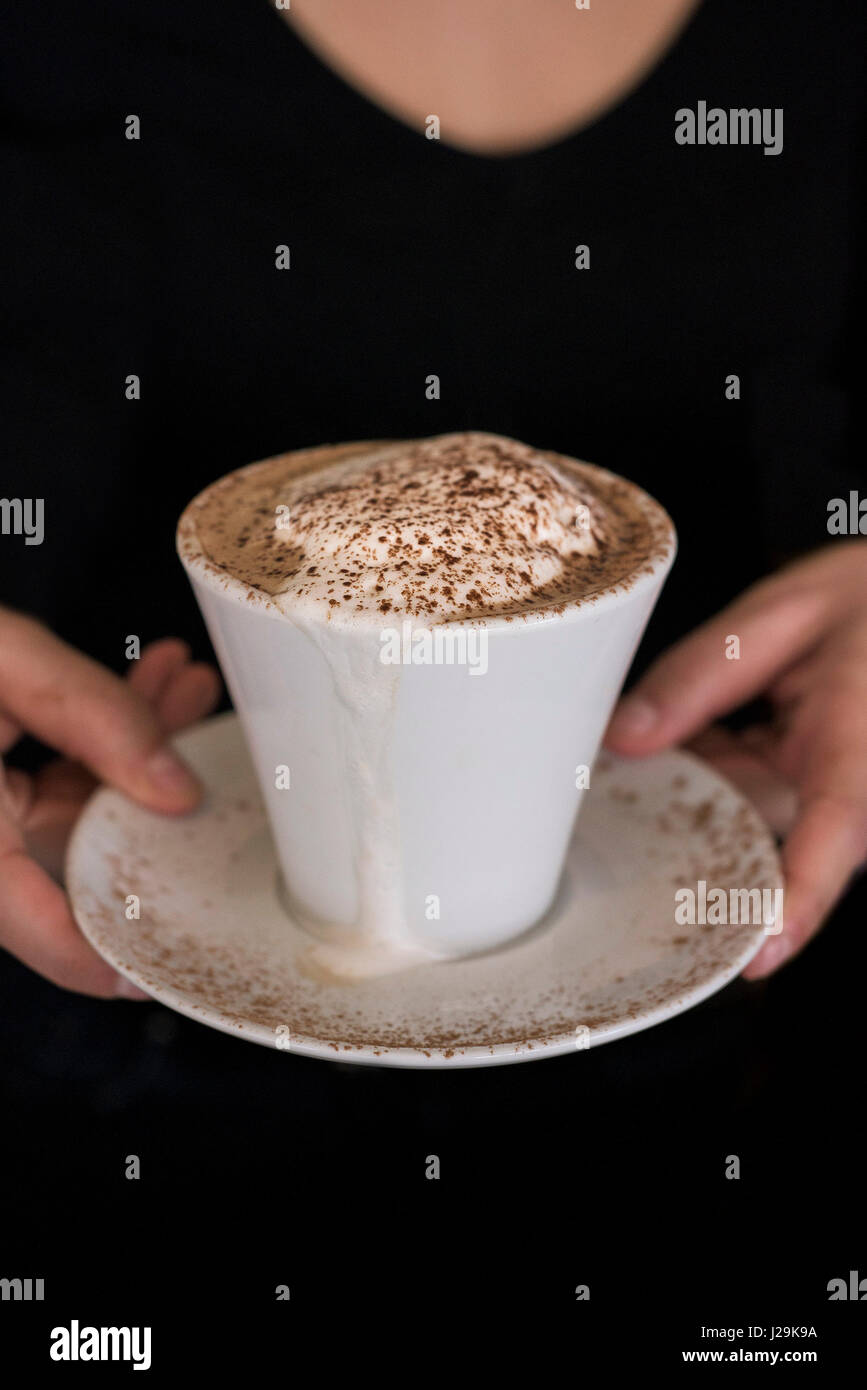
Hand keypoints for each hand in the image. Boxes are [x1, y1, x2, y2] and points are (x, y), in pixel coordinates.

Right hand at [0, 609, 220, 997]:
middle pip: (78, 858)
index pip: (34, 924)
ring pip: (79, 812)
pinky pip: (57, 778)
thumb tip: (174, 784)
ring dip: (141, 754)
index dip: (106, 953)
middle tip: (222, 759)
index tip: (173, 960)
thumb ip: (88, 712)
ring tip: (191, 692)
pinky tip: (153, 684)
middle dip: (158, 802)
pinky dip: (104, 739)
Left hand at [605, 542, 866, 978]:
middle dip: (698, 826)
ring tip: (662, 738)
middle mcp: (853, 781)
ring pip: (748, 816)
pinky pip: (750, 796)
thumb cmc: (860, 596)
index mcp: (859, 739)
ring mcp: (834, 788)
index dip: (801, 896)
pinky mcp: (813, 785)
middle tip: (634, 785)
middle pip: (766, 835)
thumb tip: (625, 737)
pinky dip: (714, 767)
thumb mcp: (777, 613)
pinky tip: (695, 730)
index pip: (837, 829)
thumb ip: (700, 675)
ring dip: (700, 784)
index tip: (764, 950)